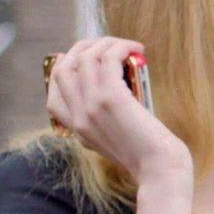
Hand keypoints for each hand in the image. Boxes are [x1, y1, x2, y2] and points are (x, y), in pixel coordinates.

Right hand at [45, 37, 189, 182]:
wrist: (160, 171)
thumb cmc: (148, 156)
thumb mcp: (115, 141)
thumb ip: (105, 122)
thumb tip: (112, 90)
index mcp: (77, 130)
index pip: (53, 97)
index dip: (63, 72)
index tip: (77, 57)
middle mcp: (78, 117)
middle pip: (63, 69)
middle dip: (82, 49)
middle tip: (107, 44)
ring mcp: (91, 107)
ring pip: (84, 58)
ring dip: (106, 43)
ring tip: (127, 45)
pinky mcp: (112, 99)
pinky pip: (107, 59)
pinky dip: (120, 48)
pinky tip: (136, 49)